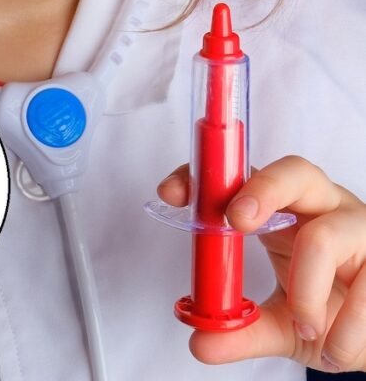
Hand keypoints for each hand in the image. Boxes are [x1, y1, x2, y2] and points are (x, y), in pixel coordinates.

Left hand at [158, 155, 365, 372]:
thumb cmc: (333, 311)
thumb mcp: (284, 324)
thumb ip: (243, 330)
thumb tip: (199, 341)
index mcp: (290, 210)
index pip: (245, 175)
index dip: (208, 177)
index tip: (172, 193)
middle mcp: (324, 207)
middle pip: (294, 172)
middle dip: (261, 192)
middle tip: (236, 222)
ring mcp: (359, 229)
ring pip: (324, 237)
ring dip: (306, 292)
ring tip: (307, 328)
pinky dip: (346, 328)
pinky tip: (337, 347)